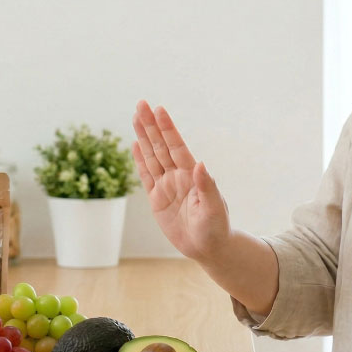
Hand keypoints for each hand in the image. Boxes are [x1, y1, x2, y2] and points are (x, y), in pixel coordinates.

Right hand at [130, 100, 230, 261]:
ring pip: (151, 156)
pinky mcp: (157, 199)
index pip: (176, 147)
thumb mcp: (214, 209)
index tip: (159, 110)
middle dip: (151, 125)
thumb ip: (206, 186)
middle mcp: (177, 176)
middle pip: (160, 146)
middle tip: (141, 103)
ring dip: (143, 137)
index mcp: (191, 175)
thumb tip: (200, 164)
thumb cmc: (216, 227)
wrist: (208, 247)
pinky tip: (135, 144)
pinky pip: (146, 176)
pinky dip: (140, 160)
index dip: (168, 129)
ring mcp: (166, 186)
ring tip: (135, 116)